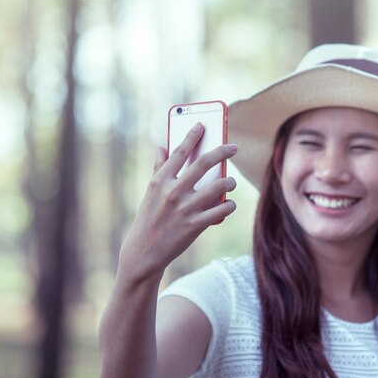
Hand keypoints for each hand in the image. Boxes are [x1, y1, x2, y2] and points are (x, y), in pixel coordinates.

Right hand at [118, 122, 237, 282]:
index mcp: (160, 180)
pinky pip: (222, 208)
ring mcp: (185, 209)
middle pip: (204, 163)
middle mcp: (173, 191)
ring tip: (230, 181)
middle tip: (233, 147)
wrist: (144, 252)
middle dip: (223, 152)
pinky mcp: (196, 225)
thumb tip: (162, 147)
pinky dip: (229, 204)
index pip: (180, 151)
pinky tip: (228, 203)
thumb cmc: (149, 219)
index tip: (203, 125)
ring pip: (219, 185)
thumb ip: (159, 169)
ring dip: (229, 181)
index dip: (193, 135)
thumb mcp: (150, 192)